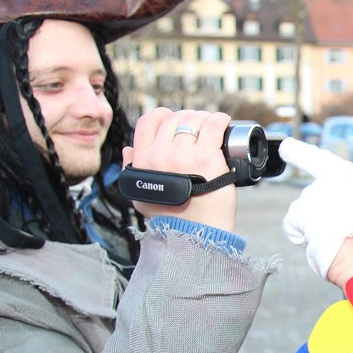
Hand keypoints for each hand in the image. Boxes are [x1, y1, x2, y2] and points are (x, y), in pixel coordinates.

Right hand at [122, 108, 235, 231]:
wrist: (195, 237)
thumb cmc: (172, 220)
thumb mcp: (139, 197)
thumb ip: (132, 171)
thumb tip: (128, 150)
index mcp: (142, 161)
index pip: (148, 122)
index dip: (163, 116)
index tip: (174, 119)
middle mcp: (159, 155)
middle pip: (175, 119)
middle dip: (188, 118)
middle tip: (199, 126)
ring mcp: (183, 155)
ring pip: (194, 120)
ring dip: (205, 119)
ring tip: (212, 125)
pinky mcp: (207, 158)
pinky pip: (214, 126)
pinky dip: (220, 120)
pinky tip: (223, 123)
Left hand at [279, 138, 352, 282]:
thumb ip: (351, 204)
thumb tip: (342, 216)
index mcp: (350, 178)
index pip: (320, 161)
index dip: (301, 153)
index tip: (285, 146)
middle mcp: (330, 180)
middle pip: (314, 196)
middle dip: (319, 214)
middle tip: (336, 229)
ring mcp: (312, 194)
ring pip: (305, 213)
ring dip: (313, 227)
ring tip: (333, 238)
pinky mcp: (299, 210)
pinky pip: (293, 226)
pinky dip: (301, 236)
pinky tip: (318, 241)